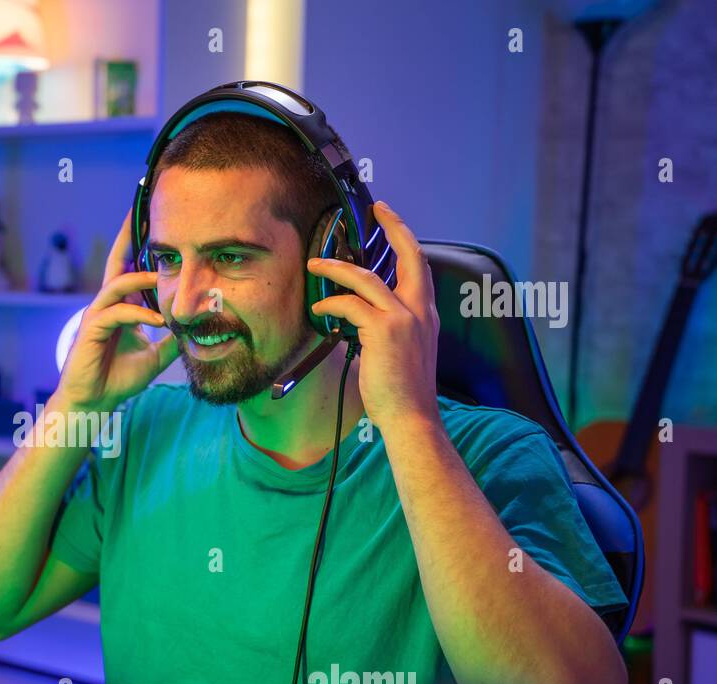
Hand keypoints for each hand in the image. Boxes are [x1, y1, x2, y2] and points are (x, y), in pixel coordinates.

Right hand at [52, 209, 179, 414]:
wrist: (94, 403)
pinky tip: (158, 320)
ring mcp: (96, 316)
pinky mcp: (91, 331)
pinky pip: (116, 314)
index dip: (138, 247)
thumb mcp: (154, 356)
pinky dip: (138, 314)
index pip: (129, 269)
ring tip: (162, 276)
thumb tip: (195, 329)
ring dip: (140, 278)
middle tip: (142, 212)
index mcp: (120, 307)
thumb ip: (171, 339)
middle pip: (116, 263)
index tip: (151, 223)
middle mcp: (106, 305)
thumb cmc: (118, 378)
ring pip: (116, 284)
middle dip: (128, 238)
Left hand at [306, 201, 439, 431]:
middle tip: (376, 208)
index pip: (420, 266)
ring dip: (337, 269)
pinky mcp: (384, 330)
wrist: (411, 416)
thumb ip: (386, 328)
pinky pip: (350, 304)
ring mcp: (404, 318)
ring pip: (367, 278)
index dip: (406, 238)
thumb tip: (357, 316)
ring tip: (316, 265)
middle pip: (410, 255)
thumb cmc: (401, 392)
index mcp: (426, 315)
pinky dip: (331, 304)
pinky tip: (319, 310)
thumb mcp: (402, 352)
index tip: (390, 218)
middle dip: (393, 226)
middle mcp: (421, 311)